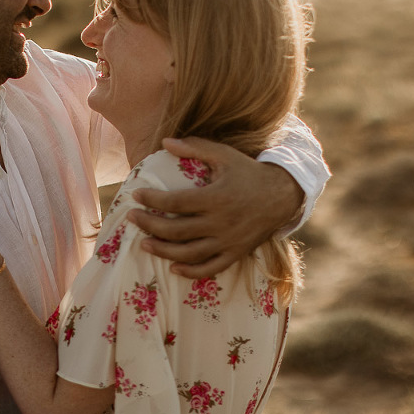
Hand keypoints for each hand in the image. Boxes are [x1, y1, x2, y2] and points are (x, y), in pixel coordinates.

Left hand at [125, 137, 302, 278]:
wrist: (282, 195)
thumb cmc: (248, 172)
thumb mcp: (224, 155)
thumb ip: (195, 148)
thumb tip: (164, 142)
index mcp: (216, 197)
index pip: (176, 202)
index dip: (152, 200)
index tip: (135, 195)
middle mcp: (221, 222)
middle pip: (176, 230)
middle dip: (149, 225)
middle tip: (132, 218)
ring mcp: (228, 242)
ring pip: (189, 253)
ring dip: (163, 251)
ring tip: (144, 243)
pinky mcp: (236, 253)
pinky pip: (210, 268)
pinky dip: (191, 271)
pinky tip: (173, 266)